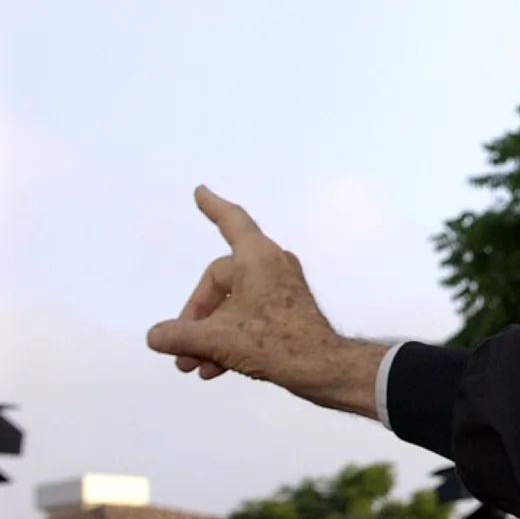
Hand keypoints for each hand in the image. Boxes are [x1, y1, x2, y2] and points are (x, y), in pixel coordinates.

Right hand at [146, 187, 383, 417]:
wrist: (323, 367)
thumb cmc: (274, 341)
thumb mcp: (216, 339)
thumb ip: (178, 335)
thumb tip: (155, 336)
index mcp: (258, 258)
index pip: (232, 223)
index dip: (214, 208)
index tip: (200, 192)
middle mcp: (271, 267)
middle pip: (218, 283)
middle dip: (195, 318)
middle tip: (180, 351)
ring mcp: (280, 290)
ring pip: (231, 306)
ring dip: (207, 335)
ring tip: (191, 366)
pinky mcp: (286, 312)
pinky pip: (246, 319)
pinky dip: (227, 340)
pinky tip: (212, 369)